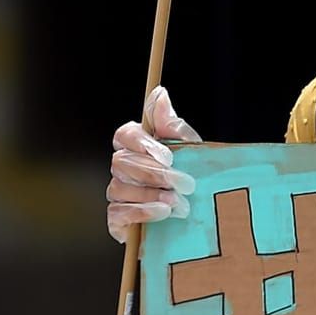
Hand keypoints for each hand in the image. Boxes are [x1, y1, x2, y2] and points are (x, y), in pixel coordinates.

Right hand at [106, 86, 200, 243]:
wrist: (198, 220)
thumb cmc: (190, 180)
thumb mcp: (189, 152)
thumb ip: (172, 126)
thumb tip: (160, 94)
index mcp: (136, 148)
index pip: (124, 135)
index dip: (142, 144)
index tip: (168, 157)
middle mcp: (121, 169)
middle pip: (122, 163)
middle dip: (155, 174)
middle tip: (186, 184)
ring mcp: (117, 194)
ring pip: (120, 188)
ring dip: (152, 195)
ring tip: (181, 204)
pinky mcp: (117, 220)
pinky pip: (117, 213)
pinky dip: (141, 212)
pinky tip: (163, 213)